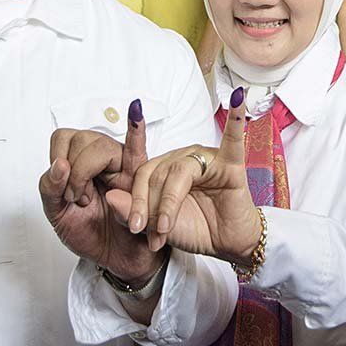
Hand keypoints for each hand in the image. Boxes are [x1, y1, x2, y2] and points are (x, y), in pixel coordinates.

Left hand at [40, 101, 160, 284]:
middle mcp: (101, 158)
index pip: (63, 137)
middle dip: (75, 172)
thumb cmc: (90, 234)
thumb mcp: (57, 215)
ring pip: (103, 146)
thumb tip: (58, 165)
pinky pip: (139, 148)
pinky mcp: (140, 178)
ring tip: (95, 199)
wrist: (117, 258)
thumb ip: (49, 189)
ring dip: (90, 172)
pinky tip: (135, 110)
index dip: (59, 161)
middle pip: (82, 137)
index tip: (64, 191)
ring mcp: (122, 165)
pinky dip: (136, 127)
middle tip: (80, 199)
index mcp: (79, 162)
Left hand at [105, 88, 262, 266]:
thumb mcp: (157, 227)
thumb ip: (132, 213)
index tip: (134, 229)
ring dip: (169, 204)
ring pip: (178, 172)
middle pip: (158, 174)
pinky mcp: (230, 164)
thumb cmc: (197, 230)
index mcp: (165, 168)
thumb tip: (108, 197)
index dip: (136, 201)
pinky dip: (235, 119)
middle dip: (152, 209)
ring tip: (167, 229)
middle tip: (154, 237)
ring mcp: (207, 158)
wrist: (228, 246)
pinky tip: (237, 99)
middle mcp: (184, 158)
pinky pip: (233, 139)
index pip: (142, 175)